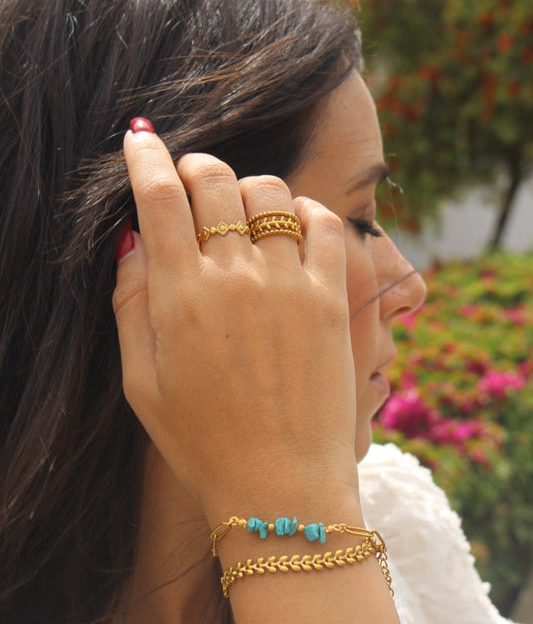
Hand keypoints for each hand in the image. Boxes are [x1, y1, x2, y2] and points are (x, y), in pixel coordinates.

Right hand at [113, 128, 357, 520]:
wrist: (280, 486)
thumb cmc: (202, 441)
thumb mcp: (141, 382)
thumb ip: (129, 304)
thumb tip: (132, 240)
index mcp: (180, 298)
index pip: (159, 199)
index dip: (145, 157)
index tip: (139, 137)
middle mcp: (235, 279)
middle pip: (213, 180)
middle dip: (194, 165)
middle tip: (190, 180)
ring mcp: (288, 285)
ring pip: (268, 192)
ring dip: (247, 189)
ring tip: (241, 215)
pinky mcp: (330, 300)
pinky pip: (325, 224)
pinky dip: (305, 211)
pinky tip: (292, 228)